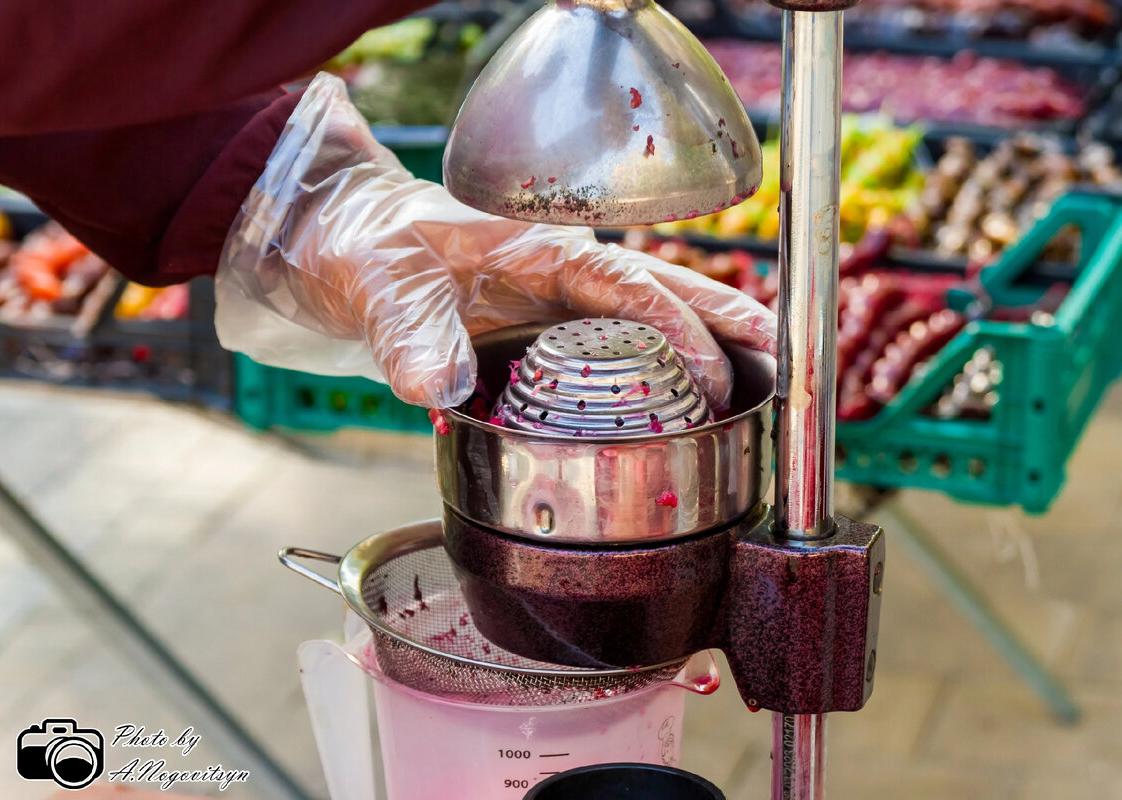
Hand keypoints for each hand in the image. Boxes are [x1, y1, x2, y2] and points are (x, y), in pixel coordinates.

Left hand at [216, 73, 775, 408]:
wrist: (338, 242)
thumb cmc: (363, 246)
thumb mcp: (380, 286)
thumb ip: (411, 336)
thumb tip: (442, 390)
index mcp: (537, 249)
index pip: (627, 284)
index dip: (678, 327)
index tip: (712, 370)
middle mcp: (559, 271)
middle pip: (663, 290)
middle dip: (726, 320)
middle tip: (783, 353)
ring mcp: (555, 299)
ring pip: (649, 315)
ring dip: (706, 341)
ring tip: (760, 378)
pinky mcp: (542, 327)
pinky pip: (615, 343)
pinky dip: (659, 364)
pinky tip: (682, 397)